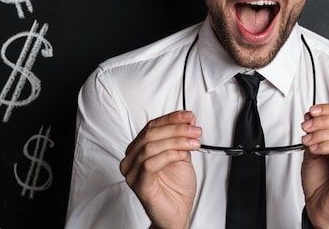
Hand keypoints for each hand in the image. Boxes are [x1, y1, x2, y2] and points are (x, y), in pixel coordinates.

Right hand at [120, 110, 200, 228]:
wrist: (177, 213)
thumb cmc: (176, 188)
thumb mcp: (182, 155)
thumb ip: (182, 137)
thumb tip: (188, 119)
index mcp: (139, 149)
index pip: (152, 126)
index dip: (171, 118)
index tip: (188, 116)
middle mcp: (132, 159)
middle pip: (150, 134)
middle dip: (176, 129)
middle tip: (195, 131)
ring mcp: (133, 172)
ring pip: (150, 147)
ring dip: (176, 142)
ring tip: (193, 143)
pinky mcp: (139, 185)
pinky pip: (150, 165)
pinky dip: (168, 156)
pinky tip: (182, 155)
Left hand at [300, 104, 328, 228]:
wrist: (317, 206)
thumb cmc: (319, 181)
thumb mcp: (314, 149)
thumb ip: (316, 132)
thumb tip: (311, 115)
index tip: (312, 111)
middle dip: (325, 120)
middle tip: (307, 125)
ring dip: (323, 133)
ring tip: (307, 139)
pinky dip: (327, 146)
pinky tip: (314, 148)